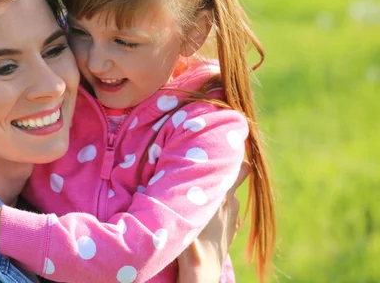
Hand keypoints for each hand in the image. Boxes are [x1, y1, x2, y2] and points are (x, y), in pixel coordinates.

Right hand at [176, 161, 250, 282]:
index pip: (244, 167)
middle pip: (237, 177)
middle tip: (207, 169)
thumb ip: (185, 184)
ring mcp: (234, 217)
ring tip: (200, 195)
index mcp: (224, 194)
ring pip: (230, 196)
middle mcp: (233, 202)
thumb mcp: (185, 207)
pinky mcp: (232, 229)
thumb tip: (176, 162)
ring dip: (220, 193)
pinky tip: (206, 216)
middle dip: (225, 173)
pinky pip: (228, 212)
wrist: (201, 270)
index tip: (224, 150)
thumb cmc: (190, 238)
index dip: (237, 158)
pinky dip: (220, 210)